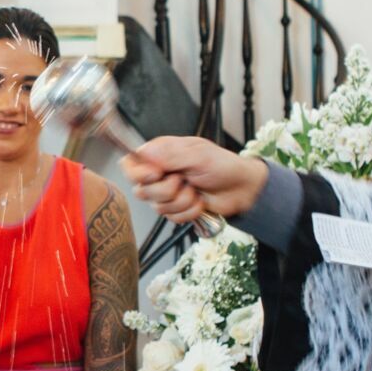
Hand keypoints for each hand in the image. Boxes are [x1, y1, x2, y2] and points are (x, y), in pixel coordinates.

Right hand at [120, 136, 269, 223]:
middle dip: (166, 190)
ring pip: (157, 207)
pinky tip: (199, 202)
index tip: (156, 174)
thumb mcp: (197, 155)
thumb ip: (170, 155)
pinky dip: (189, 212)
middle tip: (184, 180)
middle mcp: (160, 174)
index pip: (130, 164)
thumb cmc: (223, 165)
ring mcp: (167, 193)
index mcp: (160, 154)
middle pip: (141, 190)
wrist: (241, 189)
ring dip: (182, 201)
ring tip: (196, 190)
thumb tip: (144, 152)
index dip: (138, 173)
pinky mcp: (176, 209)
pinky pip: (172, 218)